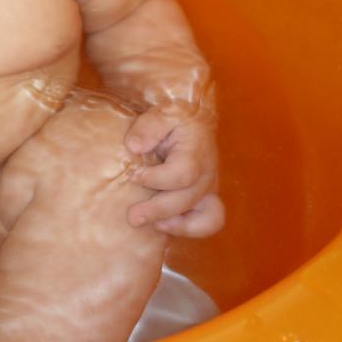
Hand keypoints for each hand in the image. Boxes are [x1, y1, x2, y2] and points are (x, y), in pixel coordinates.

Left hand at [122, 106, 223, 237]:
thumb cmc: (174, 118)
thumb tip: (134, 147)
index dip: (156, 179)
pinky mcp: (205, 200)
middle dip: (158, 210)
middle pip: (188, 199)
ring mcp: (209, 190)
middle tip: (132, 216)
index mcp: (196, 151)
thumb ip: (149, 127)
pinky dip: (188, 229)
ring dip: (177, 226)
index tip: (133, 175)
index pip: (182, 173)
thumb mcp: (161, 113)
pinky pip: (208, 223)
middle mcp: (207, 174)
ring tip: (152, 225)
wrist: (193, 121)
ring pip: (207, 218)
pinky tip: (162, 225)